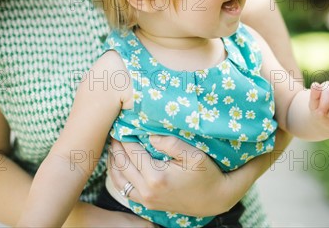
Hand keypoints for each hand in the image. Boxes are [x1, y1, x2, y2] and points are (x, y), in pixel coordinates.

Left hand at [107, 137, 235, 215]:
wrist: (214, 199)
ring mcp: (146, 200)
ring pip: (118, 179)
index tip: (121, 125)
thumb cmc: (207, 174)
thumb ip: (170, 143)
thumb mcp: (194, 155)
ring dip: (114, 162)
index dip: (124, 137)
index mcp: (156, 177)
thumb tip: (149, 135)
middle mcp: (147, 191)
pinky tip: (119, 165)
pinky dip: (117, 176)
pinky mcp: (147, 204)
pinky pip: (124, 190)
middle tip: (114, 131)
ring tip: (114, 146)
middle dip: (116, 147)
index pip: (132, 152)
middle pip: (121, 165)